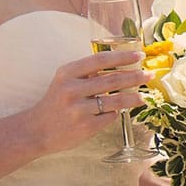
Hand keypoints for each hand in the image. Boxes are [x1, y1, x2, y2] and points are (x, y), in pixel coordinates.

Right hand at [26, 50, 152, 154]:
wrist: (36, 130)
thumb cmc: (56, 102)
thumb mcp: (66, 80)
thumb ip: (88, 72)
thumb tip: (122, 65)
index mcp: (67, 72)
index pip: (100, 59)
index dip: (123, 56)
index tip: (139, 55)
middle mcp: (72, 89)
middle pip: (112, 80)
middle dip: (135, 77)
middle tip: (149, 75)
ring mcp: (78, 109)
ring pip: (115, 100)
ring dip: (133, 97)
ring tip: (143, 96)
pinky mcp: (85, 126)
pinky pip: (109, 116)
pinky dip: (116, 113)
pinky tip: (118, 112)